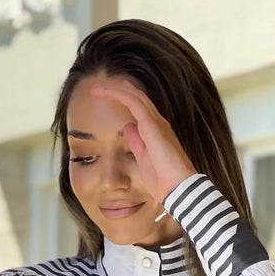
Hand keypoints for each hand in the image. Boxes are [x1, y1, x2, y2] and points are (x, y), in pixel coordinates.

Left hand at [90, 80, 197, 203]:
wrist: (177, 187)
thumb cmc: (163, 180)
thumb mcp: (143, 159)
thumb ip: (136, 143)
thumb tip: (128, 128)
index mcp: (156, 132)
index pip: (141, 109)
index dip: (126, 99)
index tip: (111, 96)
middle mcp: (157, 123)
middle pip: (138, 99)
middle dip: (119, 91)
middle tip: (101, 88)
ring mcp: (156, 122)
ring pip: (135, 97)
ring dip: (115, 90)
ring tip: (97, 89)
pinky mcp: (151, 124)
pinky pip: (134, 102)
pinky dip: (119, 95)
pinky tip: (106, 92)